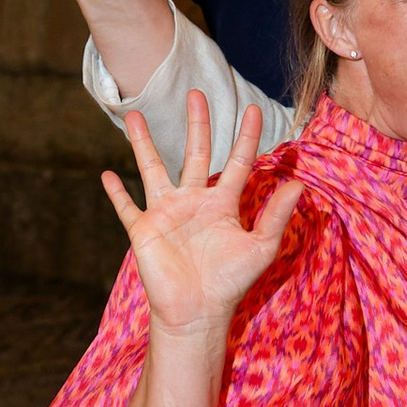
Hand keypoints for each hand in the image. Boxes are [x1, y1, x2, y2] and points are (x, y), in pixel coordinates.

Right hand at [103, 94, 295, 348]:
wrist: (197, 312)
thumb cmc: (231, 282)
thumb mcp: (261, 247)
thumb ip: (276, 215)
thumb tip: (300, 183)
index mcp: (224, 203)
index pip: (237, 162)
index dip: (245, 136)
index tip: (253, 109)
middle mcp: (194, 201)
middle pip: (195, 153)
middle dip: (198, 124)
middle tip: (197, 93)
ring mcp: (166, 213)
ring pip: (153, 169)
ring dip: (143, 143)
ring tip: (135, 115)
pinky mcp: (143, 229)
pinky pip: (126, 207)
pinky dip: (116, 192)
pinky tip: (106, 174)